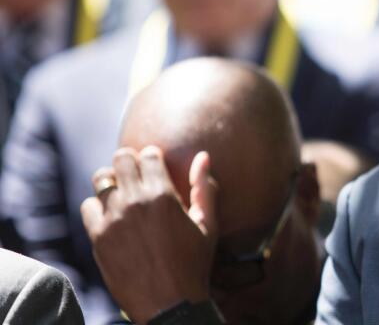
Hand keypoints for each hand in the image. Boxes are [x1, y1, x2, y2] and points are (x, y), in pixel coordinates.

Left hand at [81, 146, 218, 323]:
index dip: (152, 158)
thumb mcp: (207, 225)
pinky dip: (97, 207)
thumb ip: (204, 188)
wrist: (169, 305)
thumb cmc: (193, 264)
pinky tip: (111, 216)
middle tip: (136, 175)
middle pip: (121, 159)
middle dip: (130, 163)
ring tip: (121, 192)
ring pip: (101, 179)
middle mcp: (135, 202)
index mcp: (163, 195)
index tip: (155, 166)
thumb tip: (203, 156)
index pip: (148, 154)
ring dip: (112, 181)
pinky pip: (87, 206)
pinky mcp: (98, 237)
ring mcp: (113, 219)